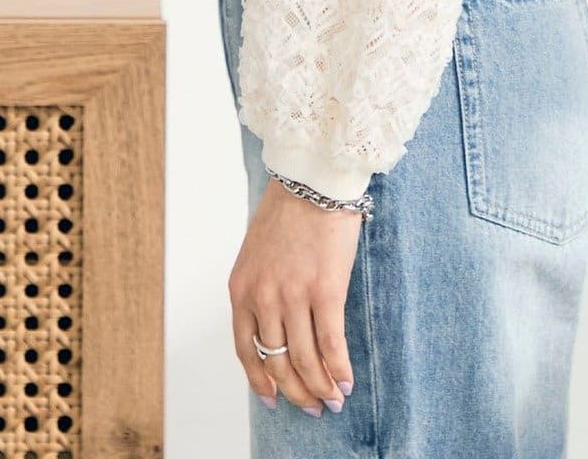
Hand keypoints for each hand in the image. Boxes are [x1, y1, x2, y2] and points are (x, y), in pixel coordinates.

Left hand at [229, 174, 361, 415]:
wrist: (311, 179)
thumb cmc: (287, 211)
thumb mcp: (257, 253)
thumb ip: (260, 289)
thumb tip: (277, 328)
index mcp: (241, 289)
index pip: (246, 351)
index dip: (261, 382)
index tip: (273, 399)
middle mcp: (263, 298)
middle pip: (277, 362)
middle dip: (295, 392)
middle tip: (312, 407)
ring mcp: (293, 296)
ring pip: (305, 360)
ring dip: (320, 387)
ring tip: (333, 400)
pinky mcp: (325, 291)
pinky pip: (331, 345)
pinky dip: (339, 369)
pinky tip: (347, 381)